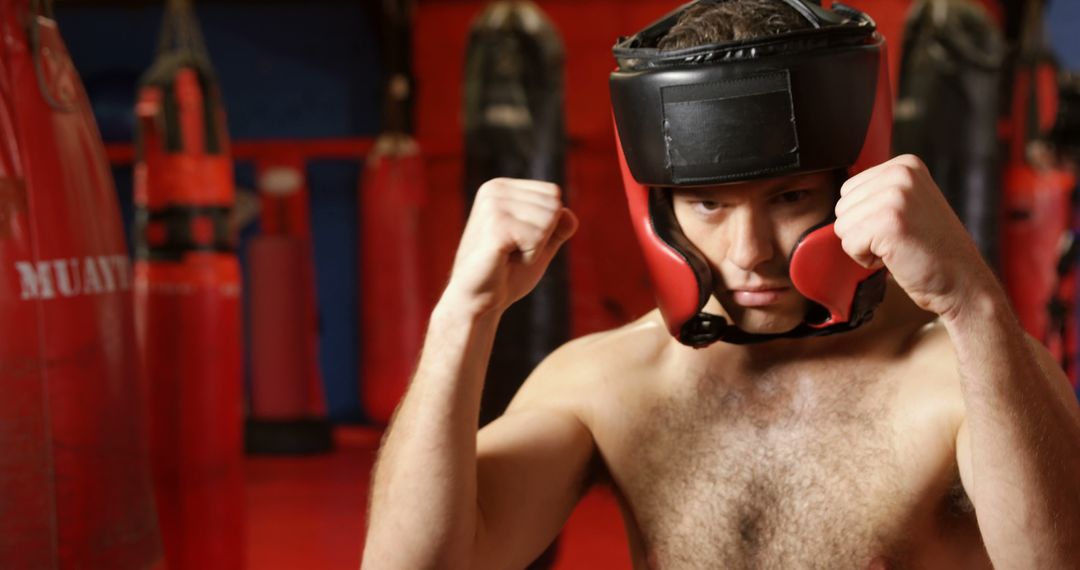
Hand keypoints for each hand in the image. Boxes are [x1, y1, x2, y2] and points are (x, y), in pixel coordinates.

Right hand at [444, 178, 577, 315]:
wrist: (479, 301)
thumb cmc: (507, 273)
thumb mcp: (540, 244)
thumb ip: (558, 226)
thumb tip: (569, 214)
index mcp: (502, 187)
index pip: (552, 194)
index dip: (547, 226)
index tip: (520, 241)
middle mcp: (495, 189)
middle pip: (553, 205)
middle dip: (543, 237)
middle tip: (514, 252)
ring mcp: (493, 206)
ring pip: (549, 220)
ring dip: (536, 248)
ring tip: (508, 256)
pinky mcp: (495, 226)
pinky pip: (537, 237)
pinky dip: (530, 256)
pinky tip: (505, 261)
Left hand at [833, 154, 997, 319]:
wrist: (962, 280)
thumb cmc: (932, 250)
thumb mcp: (910, 204)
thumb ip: (879, 193)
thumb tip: (841, 199)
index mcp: (905, 165)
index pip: (849, 189)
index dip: (865, 217)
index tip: (898, 225)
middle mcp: (900, 174)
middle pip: (842, 206)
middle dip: (862, 231)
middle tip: (898, 239)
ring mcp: (895, 196)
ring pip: (842, 226)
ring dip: (864, 245)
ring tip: (898, 247)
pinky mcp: (889, 222)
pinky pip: (849, 244)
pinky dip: (865, 259)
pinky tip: (895, 257)